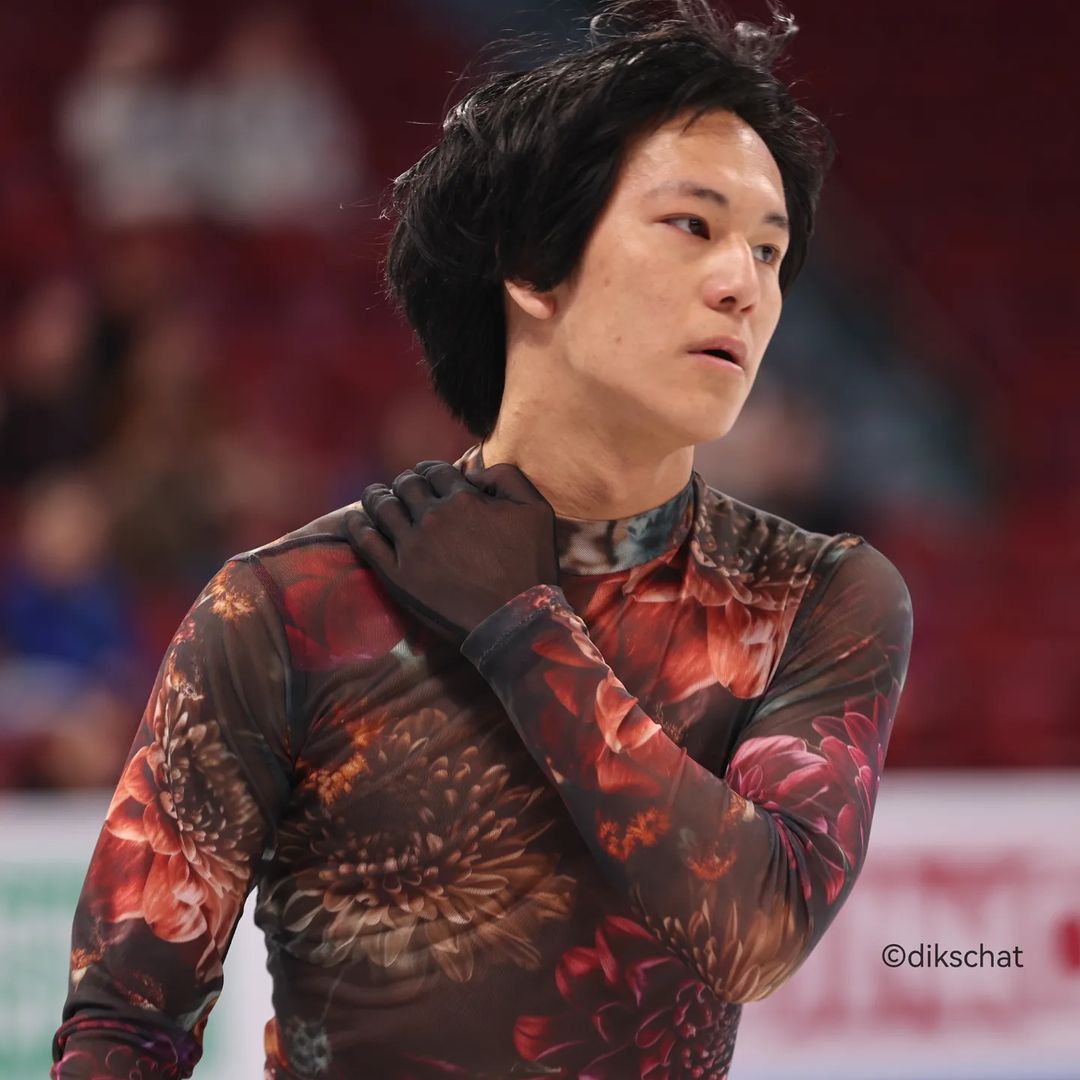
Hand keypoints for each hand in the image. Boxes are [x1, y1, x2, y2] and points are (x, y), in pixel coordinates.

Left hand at [344, 459, 560, 643]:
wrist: (516, 620)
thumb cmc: (531, 567)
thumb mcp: (536, 510)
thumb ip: (507, 477)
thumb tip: (473, 472)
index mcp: (464, 498)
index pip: (436, 471)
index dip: (430, 471)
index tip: (428, 478)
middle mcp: (434, 517)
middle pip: (406, 485)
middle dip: (406, 482)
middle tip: (405, 490)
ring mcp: (412, 546)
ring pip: (382, 506)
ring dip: (377, 497)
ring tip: (376, 498)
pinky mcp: (398, 575)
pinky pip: (366, 541)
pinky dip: (357, 525)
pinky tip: (357, 521)